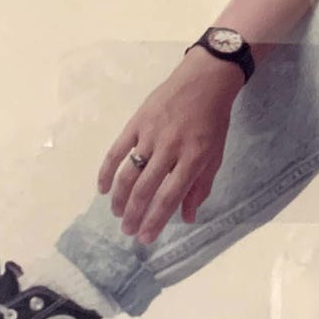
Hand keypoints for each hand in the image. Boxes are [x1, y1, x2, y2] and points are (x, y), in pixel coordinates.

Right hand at [98, 50, 244, 243]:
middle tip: (128, 230)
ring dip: (120, 198)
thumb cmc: (213, 121)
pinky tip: (103, 189)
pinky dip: (107, 171)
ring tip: (118, 214)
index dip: (156, 220)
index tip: (145, 238)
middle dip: (134, 214)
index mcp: (193, 158)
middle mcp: (170, 148)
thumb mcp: (215, 155)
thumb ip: (201, 186)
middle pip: (145, 188)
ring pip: (128, 173)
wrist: (204, 81)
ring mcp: (150, 134)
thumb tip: (187, 217)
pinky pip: (116, 150)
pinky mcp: (137, 123)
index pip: (170, 196)